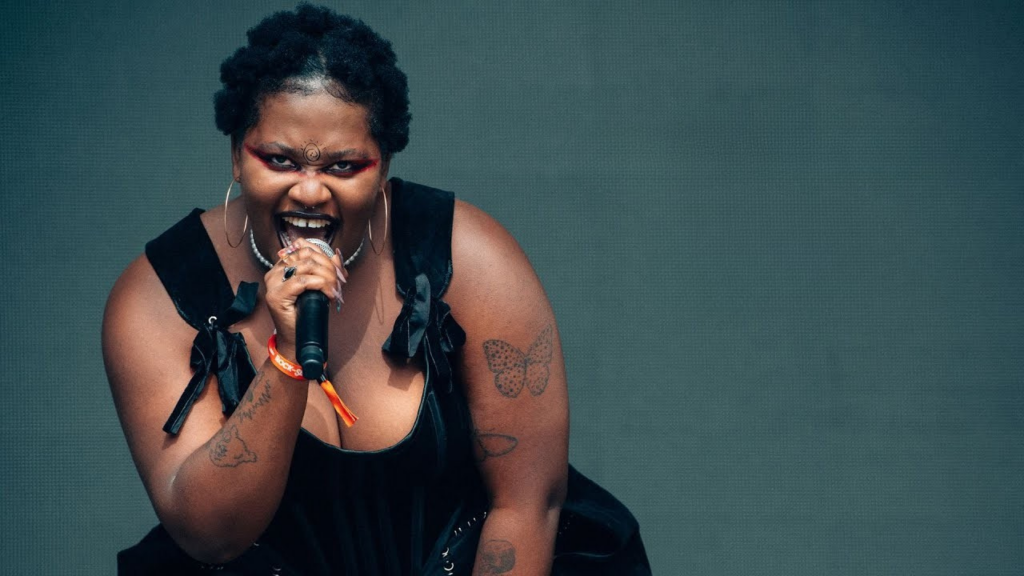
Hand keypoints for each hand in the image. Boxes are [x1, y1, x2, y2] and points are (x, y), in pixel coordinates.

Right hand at [263, 238, 347, 357]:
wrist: (296, 338)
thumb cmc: (306, 313)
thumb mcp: (319, 287)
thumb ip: (326, 270)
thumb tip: (337, 257)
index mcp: (282, 266)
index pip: (304, 248)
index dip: (325, 256)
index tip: (337, 271)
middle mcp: (275, 271)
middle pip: (307, 255)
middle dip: (328, 267)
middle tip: (338, 282)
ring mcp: (273, 283)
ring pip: (306, 265)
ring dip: (327, 276)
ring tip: (334, 289)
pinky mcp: (276, 296)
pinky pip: (302, 281)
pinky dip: (320, 284)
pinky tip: (328, 293)